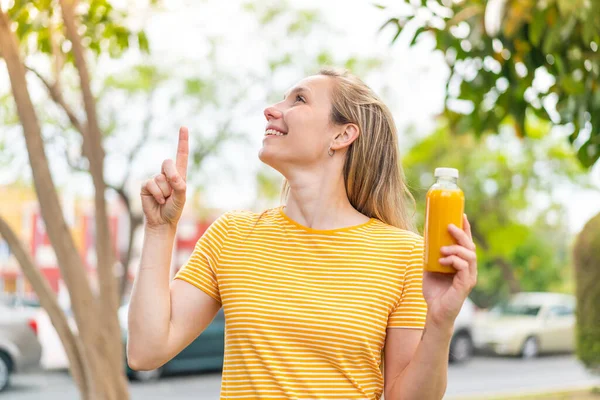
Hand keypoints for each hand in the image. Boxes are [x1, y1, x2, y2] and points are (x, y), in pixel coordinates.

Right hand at [140, 127, 188, 228]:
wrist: (162, 221)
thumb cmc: (174, 209)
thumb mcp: (181, 198)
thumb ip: (179, 185)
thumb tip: (171, 176)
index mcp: (179, 174)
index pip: (181, 155)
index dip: (182, 141)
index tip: (184, 127)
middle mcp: (167, 174)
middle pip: (168, 162)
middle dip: (172, 175)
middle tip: (173, 190)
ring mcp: (156, 179)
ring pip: (160, 178)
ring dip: (165, 192)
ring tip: (165, 200)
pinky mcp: (146, 185)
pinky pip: (151, 184)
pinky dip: (157, 195)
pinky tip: (158, 201)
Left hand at [422, 214, 476, 330]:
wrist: (435, 313)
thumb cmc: (434, 292)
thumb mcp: (429, 268)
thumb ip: (430, 255)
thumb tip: (423, 237)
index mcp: (463, 264)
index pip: (467, 243)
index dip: (466, 228)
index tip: (461, 214)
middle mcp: (469, 269)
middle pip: (470, 246)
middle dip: (461, 233)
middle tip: (449, 226)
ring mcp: (469, 277)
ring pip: (470, 256)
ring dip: (455, 249)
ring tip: (442, 249)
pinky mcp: (465, 285)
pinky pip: (464, 268)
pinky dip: (454, 261)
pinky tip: (443, 260)